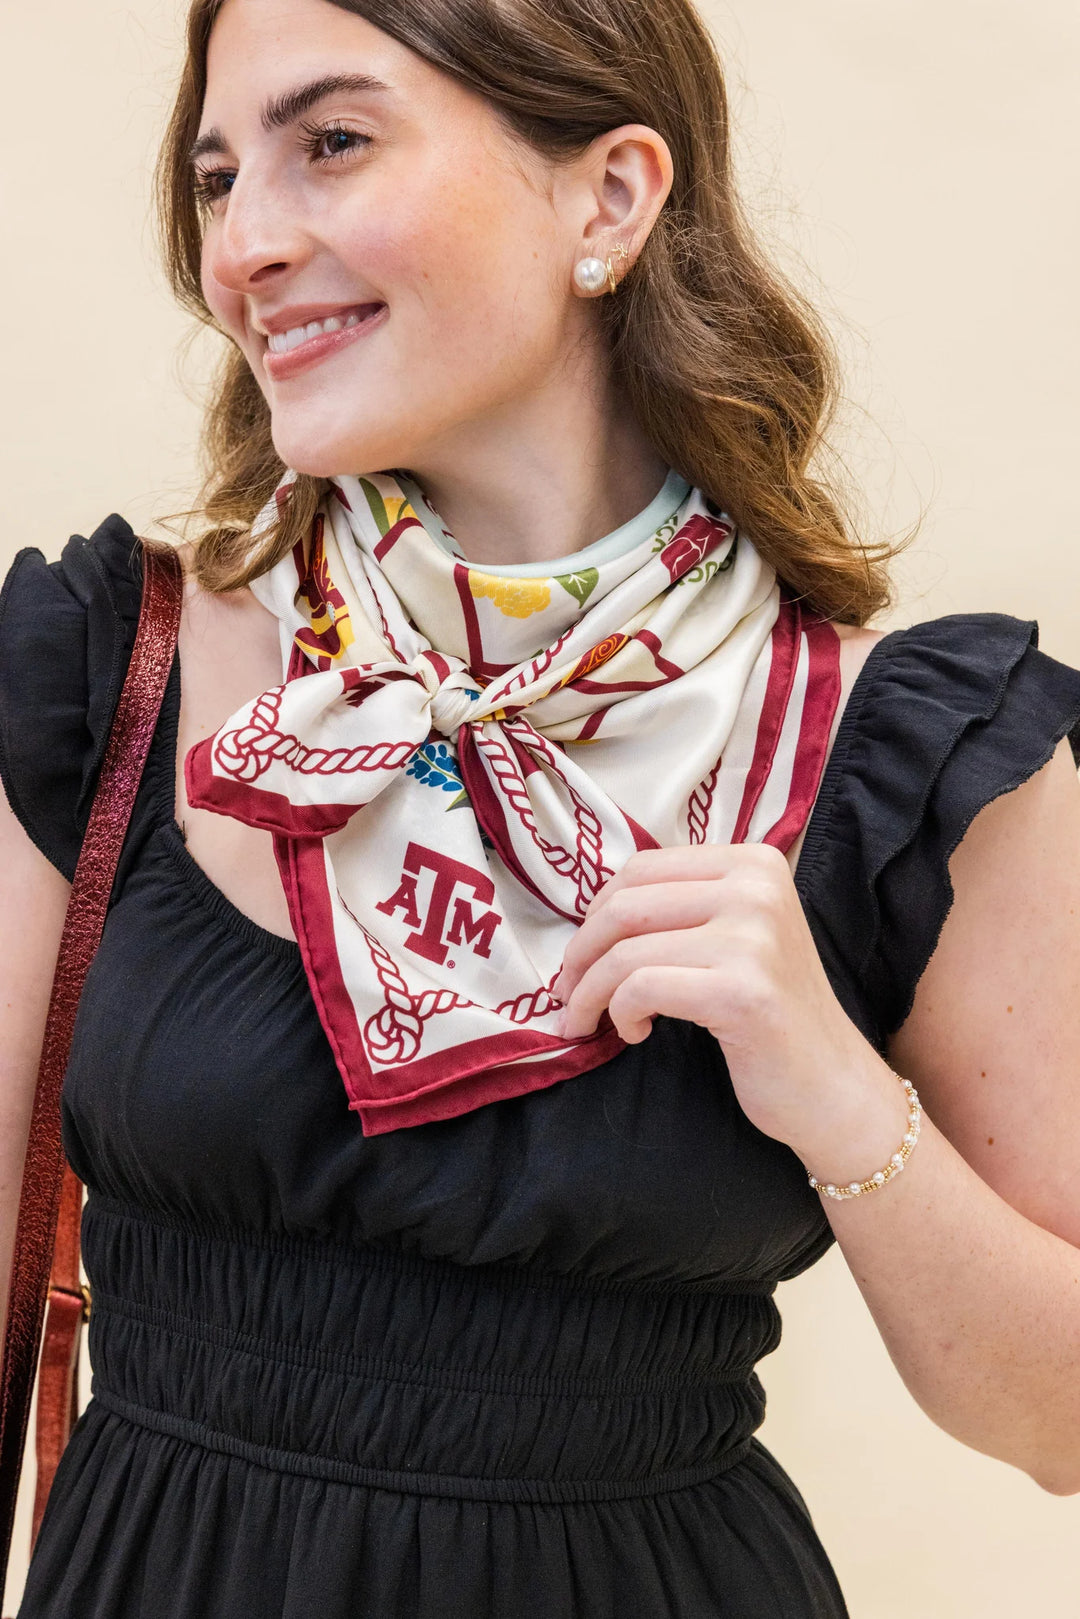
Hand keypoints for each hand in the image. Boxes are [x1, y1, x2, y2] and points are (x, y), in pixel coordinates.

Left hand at [553, 845, 902, 1163]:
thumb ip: (683, 907)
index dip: (595, 913)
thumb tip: (591, 913)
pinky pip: (641, 988)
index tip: (580, 956)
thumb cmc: (771, 1013)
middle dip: (580, 955)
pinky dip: (620, 1014)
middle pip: (626, 905)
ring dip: (589, 993)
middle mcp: (757, 888)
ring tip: (589, 1021)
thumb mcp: (736, 936)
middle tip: (567, 994)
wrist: (831, 1085)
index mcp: (753, 862)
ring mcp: (753, 938)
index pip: (642, 869)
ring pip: (626, 952)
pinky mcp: (741, 991)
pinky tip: (635, 1033)